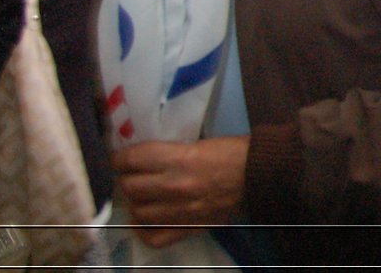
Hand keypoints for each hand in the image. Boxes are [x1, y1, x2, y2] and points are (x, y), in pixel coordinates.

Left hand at [112, 137, 248, 246]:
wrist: (260, 175)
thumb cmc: (232, 152)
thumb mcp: (197, 143)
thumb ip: (168, 153)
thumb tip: (141, 159)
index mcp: (179, 159)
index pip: (131, 160)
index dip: (121, 158)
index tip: (122, 158)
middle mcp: (175, 186)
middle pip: (130, 187)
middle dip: (128, 179)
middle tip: (135, 175)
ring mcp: (181, 211)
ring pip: (138, 212)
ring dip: (137, 203)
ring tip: (144, 196)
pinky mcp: (189, 228)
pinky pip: (154, 237)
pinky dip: (144, 231)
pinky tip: (146, 220)